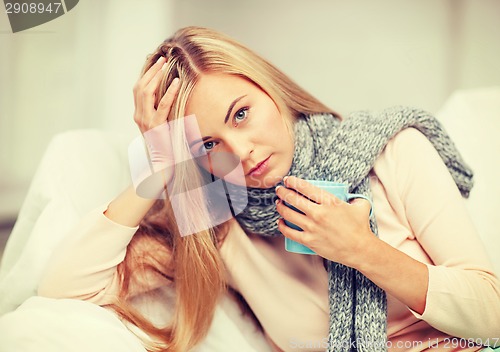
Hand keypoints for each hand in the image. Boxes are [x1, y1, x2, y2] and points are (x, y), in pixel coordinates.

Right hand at [131, 56, 179, 188]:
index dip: (146, 74)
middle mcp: (139, 116)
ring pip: (146, 92)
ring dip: (156, 76)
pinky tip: (177, 82)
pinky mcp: (156, 126)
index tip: (155, 62)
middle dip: (150, 71)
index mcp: (139, 115)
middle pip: (140, 87)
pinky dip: (169, 92)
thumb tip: (170, 97)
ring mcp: (146, 121)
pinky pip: (162, 105)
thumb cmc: (166, 145)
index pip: (138, 89)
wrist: (163, 164)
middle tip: (161, 59)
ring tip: (165, 64)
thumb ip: (162, 112)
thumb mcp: (162, 125)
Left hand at [275, 176, 373, 266]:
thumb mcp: (360, 206)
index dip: (293, 182)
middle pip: (293, 199)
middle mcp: (318, 213)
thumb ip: (354, 196)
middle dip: (283, 192)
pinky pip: (289, 232)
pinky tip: (280, 222)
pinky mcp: (309, 241)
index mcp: (330, 202)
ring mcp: (312, 228)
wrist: (359, 249)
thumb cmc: (360, 227)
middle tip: (280, 190)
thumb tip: (350, 193)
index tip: (287, 180)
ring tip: (279, 203)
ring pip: (288, 214)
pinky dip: (282, 226)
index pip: (305, 187)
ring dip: (280, 207)